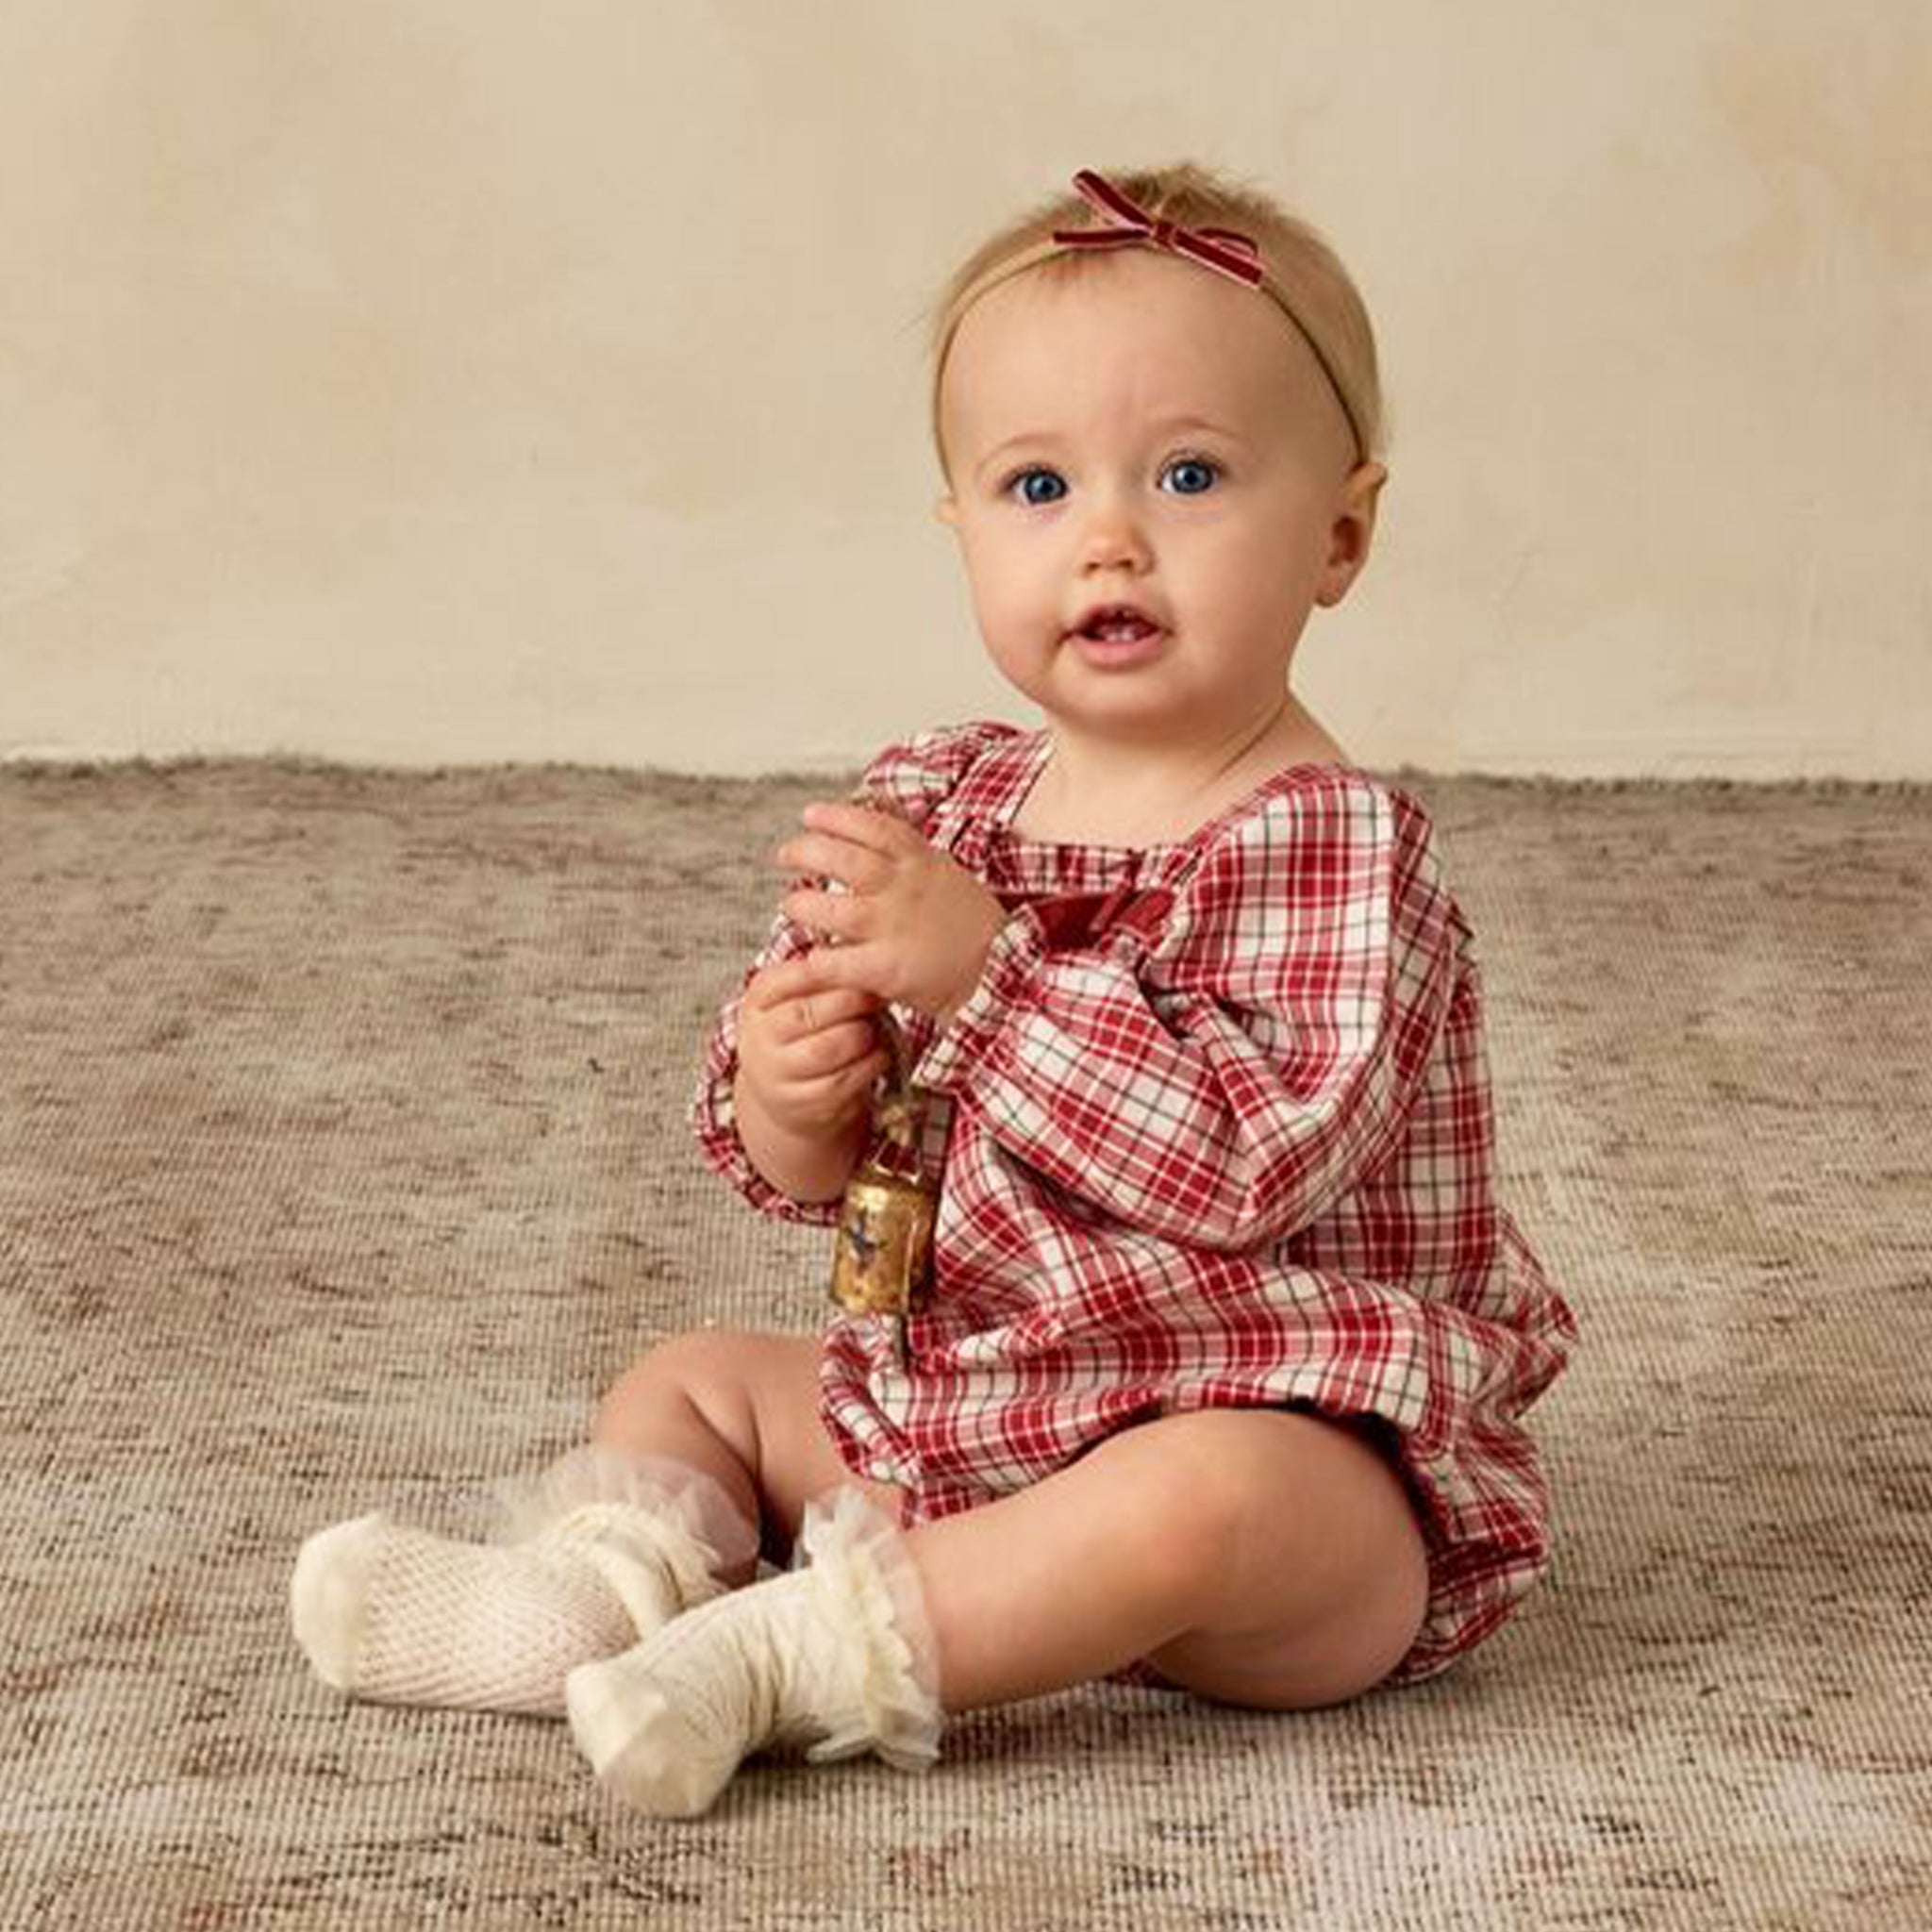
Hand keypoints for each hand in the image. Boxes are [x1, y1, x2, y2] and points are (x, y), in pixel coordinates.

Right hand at [735, 953, 888, 1145]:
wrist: (784, 1092)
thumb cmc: (802, 1031)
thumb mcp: (798, 997)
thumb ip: (820, 973)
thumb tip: (861, 943)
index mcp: (758, 1001)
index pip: (788, 978)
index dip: (826, 970)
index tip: (857, 963)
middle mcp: (760, 1038)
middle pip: (809, 1013)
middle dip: (851, 1002)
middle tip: (877, 993)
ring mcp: (778, 1074)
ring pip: (829, 1048)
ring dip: (863, 1034)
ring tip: (877, 1024)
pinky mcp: (803, 1103)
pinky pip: (844, 1080)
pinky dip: (869, 1064)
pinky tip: (879, 1053)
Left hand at [776, 801, 1006, 1019]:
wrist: (1005, 976)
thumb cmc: (977, 930)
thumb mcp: (951, 878)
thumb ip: (917, 861)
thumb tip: (882, 842)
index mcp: (923, 863)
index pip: (873, 828)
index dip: (837, 818)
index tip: (811, 815)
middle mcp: (904, 888)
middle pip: (843, 859)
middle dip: (808, 851)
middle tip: (786, 853)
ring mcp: (892, 926)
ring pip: (830, 909)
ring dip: (802, 905)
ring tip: (791, 905)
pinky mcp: (884, 968)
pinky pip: (834, 962)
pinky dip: (815, 960)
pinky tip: (807, 959)